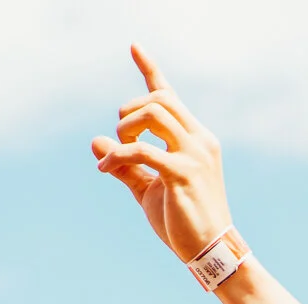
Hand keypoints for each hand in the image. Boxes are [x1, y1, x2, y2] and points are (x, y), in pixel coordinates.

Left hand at [91, 46, 233, 263]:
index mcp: (195, 139)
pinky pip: (142, 151)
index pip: (170, 96)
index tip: (134, 47)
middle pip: (159, 99)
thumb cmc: (183, 222)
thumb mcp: (148, 189)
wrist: (211, 252)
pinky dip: (118, 155)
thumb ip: (125, 165)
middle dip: (128, 111)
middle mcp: (199, 139)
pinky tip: (105, 167)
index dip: (150, 70)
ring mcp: (195, 154)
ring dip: (124, 128)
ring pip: (153, 113)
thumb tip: (97, 141)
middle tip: (119, 140)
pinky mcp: (184, 173)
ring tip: (115, 155)